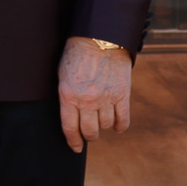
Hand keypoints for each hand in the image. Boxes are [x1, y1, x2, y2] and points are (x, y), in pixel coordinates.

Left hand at [57, 37, 131, 153]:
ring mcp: (106, 98)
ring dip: (104, 126)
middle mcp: (87, 100)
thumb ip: (67, 97)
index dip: (73, 141)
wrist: (100, 37)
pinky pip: (123, 120)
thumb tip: (71, 117)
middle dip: (89, 136)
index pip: (69, 128)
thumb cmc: (77, 54)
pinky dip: (120, 126)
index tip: (76, 148)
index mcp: (68, 95)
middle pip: (89, 131)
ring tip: (102, 121)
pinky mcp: (122, 94)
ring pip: (106, 125)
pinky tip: (118, 126)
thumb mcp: (63, 75)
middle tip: (90, 134)